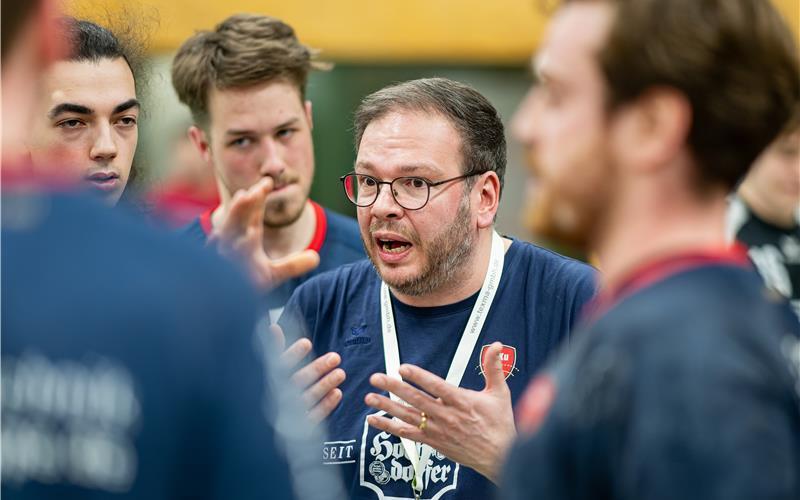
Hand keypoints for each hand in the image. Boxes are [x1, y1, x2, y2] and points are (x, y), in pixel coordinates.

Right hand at [208, 177, 319, 289]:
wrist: (223, 305)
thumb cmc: (244, 286)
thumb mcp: (272, 275)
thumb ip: (292, 265)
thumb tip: (315, 257)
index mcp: (246, 239)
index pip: (252, 214)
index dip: (258, 198)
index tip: (267, 183)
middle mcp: (232, 244)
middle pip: (238, 219)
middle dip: (246, 204)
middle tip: (258, 188)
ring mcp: (221, 257)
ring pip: (226, 234)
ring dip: (233, 217)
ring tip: (242, 199)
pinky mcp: (214, 272)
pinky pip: (214, 258)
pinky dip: (217, 248)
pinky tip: (218, 238)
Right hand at [272, 324, 344, 422]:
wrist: (266, 426)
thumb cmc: (274, 388)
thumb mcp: (273, 368)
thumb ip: (274, 349)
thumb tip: (272, 327)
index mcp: (271, 380)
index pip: (279, 366)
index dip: (293, 355)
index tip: (306, 343)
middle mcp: (277, 397)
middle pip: (298, 381)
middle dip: (317, 368)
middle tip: (336, 357)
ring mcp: (288, 413)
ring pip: (307, 398)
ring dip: (325, 384)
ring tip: (341, 373)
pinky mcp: (298, 426)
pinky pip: (313, 416)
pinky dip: (326, 405)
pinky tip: (338, 393)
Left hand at [364, 342, 515, 482]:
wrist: (500, 456)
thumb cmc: (499, 424)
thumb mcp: (500, 393)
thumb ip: (494, 368)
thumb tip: (498, 345)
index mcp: (462, 402)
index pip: (436, 387)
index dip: (419, 377)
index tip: (403, 368)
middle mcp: (447, 416)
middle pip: (416, 400)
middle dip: (394, 388)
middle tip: (376, 378)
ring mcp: (438, 430)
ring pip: (408, 416)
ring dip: (387, 406)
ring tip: (370, 397)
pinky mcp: (433, 441)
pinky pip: (407, 434)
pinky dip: (389, 427)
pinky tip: (374, 420)